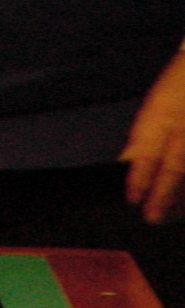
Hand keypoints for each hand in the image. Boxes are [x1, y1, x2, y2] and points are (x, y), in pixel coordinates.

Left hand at [123, 52, 184, 224]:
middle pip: (176, 167)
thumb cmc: (177, 88)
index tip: (132, 200)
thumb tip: (128, 163)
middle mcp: (184, 126)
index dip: (140, 177)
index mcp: (162, 114)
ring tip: (173, 217)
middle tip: (152, 219)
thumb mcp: (154, 107)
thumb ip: (144, 137)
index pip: (149, 150)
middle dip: (164, 196)